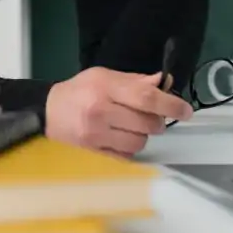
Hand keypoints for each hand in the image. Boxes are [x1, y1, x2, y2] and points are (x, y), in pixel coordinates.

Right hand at [44, 67, 193, 156]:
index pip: (146, 97)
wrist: (45, 113)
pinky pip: (127, 156)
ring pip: (140, 142)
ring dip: (142, 135)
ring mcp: (96, 136)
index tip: (186, 110)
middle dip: (157, 120)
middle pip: (147, 123)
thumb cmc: (77, 91)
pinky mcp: (94, 153)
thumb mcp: (103, 76)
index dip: (171, 104)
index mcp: (104, 88)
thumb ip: (134, 81)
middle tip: (151, 116)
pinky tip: (119, 138)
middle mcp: (100, 112)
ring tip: (130, 126)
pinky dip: (129, 148)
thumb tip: (164, 83)